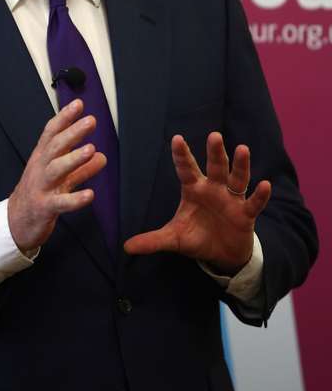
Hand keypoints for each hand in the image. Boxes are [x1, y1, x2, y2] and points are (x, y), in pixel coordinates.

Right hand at [8, 99, 105, 252]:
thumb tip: (102, 156)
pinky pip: (60, 203)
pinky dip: (75, 199)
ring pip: (55, 170)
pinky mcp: (44, 208)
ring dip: (74, 159)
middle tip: (91, 121)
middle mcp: (40, 169)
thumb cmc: (38, 195)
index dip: (64, 118)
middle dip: (72, 133)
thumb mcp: (60, 179)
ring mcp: (40, 188)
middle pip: (55, 147)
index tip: (78, 104)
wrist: (16, 223)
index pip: (51, 133)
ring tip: (91, 149)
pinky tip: (90, 195)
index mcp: (42, 158)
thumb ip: (81, 168)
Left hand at [124, 132, 270, 274]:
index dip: (182, 155)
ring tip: (242, 149)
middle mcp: (213, 189)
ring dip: (240, 165)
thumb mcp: (174, 238)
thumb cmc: (197, 237)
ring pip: (237, 178)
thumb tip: (126, 247)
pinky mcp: (246, 214)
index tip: (176, 139)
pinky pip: (254, 203)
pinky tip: (264, 184)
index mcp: (194, 189)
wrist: (221, 254)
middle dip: (215, 152)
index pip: (186, 168)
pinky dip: (260, 195)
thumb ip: (153, 240)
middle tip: (214, 136)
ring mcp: (231, 199)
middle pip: (215, 167)